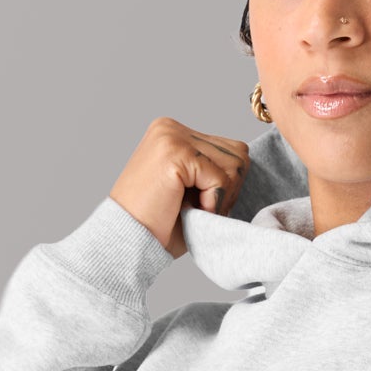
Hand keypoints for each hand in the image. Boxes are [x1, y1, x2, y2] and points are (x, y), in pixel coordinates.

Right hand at [110, 117, 250, 259]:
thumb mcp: (191, 190)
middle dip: (228, 190)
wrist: (126, 243)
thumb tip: (245, 165)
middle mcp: (171, 128)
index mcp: (174, 133)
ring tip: (191, 209)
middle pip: (238, 154)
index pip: (231, 150)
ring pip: (234, 165)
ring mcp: (172, 137)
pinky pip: (221, 179)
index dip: (226, 187)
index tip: (200, 204)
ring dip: (220, 197)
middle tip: (198, 209)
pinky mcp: (175, 153)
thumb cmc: (157, 226)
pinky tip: (189, 210)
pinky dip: (212, 203)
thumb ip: (214, 172)